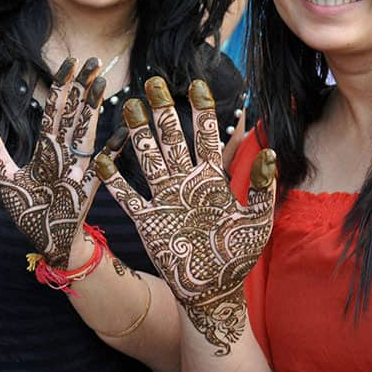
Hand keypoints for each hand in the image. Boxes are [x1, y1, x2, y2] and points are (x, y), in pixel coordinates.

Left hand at [0, 57, 118, 269]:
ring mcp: (78, 168)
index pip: (55, 110)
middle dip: (82, 87)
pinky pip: (102, 165)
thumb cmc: (29, 211)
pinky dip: (113, 149)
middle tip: (93, 61)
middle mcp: (64, 153)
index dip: (62, 86)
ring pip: (86, 130)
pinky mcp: (88, 187)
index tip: (71, 63)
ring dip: (93, 107)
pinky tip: (123, 132)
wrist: (46, 242)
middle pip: (74, 113)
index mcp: (46, 149)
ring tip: (101, 82)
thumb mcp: (5, 178)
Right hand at [94, 77, 275, 355]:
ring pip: (149, 158)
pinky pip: (128, 196)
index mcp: (212, 179)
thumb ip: (261, 187)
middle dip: (164, 111)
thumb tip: (268, 152)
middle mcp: (186, 182)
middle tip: (154, 82)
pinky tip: (102, 159)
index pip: (206, 136)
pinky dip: (115, 179)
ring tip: (131, 106)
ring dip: (140, 134)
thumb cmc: (238, 255)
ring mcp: (165, 199)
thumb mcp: (257, 220)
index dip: (201, 110)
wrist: (214, 290)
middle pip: (173, 139)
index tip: (197, 84)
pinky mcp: (148, 220)